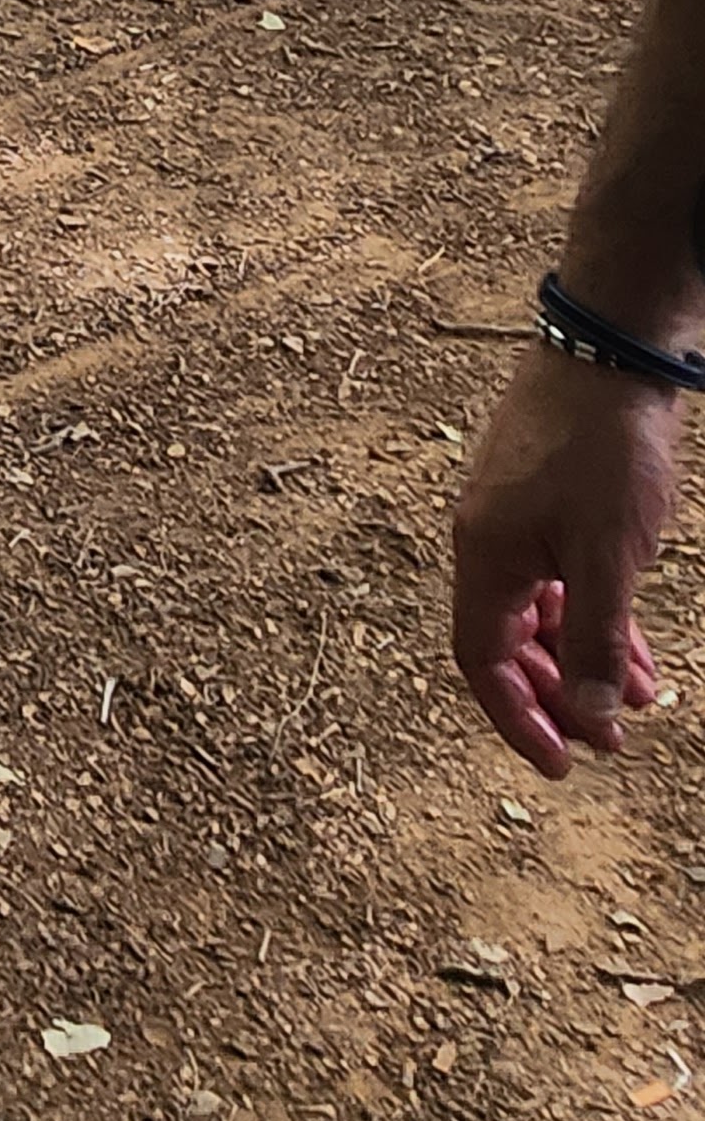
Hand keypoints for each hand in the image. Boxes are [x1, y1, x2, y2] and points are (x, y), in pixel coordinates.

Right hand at [452, 347, 678, 775]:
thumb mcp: (608, 560)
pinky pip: (559, 578)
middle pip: (507, 642)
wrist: (609, 355)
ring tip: (640, 697)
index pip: (480, 659)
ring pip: (538, 612)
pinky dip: (591, 616)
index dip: (516, 719)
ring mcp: (516, 516)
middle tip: (612, 739)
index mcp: (485, 556)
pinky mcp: (544, 498)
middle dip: (557, 697)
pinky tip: (636, 640)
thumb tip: (586, 720)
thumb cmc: (602, 451)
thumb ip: (594, 642)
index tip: (563, 766)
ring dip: (581, 659)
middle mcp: (488, 539)